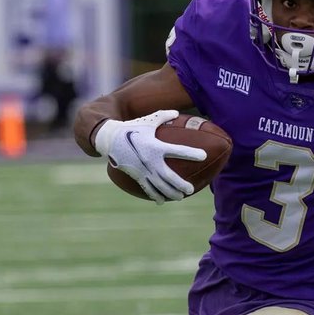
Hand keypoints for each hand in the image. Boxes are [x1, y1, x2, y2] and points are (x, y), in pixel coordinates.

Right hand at [92, 111, 206, 203]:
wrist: (109, 139)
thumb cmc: (132, 127)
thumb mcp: (148, 120)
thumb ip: (163, 116)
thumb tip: (177, 113)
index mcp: (156, 146)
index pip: (177, 150)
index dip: (191, 153)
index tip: (204, 156)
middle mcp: (150, 160)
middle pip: (169, 177)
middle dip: (181, 185)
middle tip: (190, 190)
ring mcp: (143, 170)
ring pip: (159, 186)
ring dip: (170, 193)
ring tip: (180, 197)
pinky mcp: (136, 175)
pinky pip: (147, 188)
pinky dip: (155, 195)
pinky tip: (161, 201)